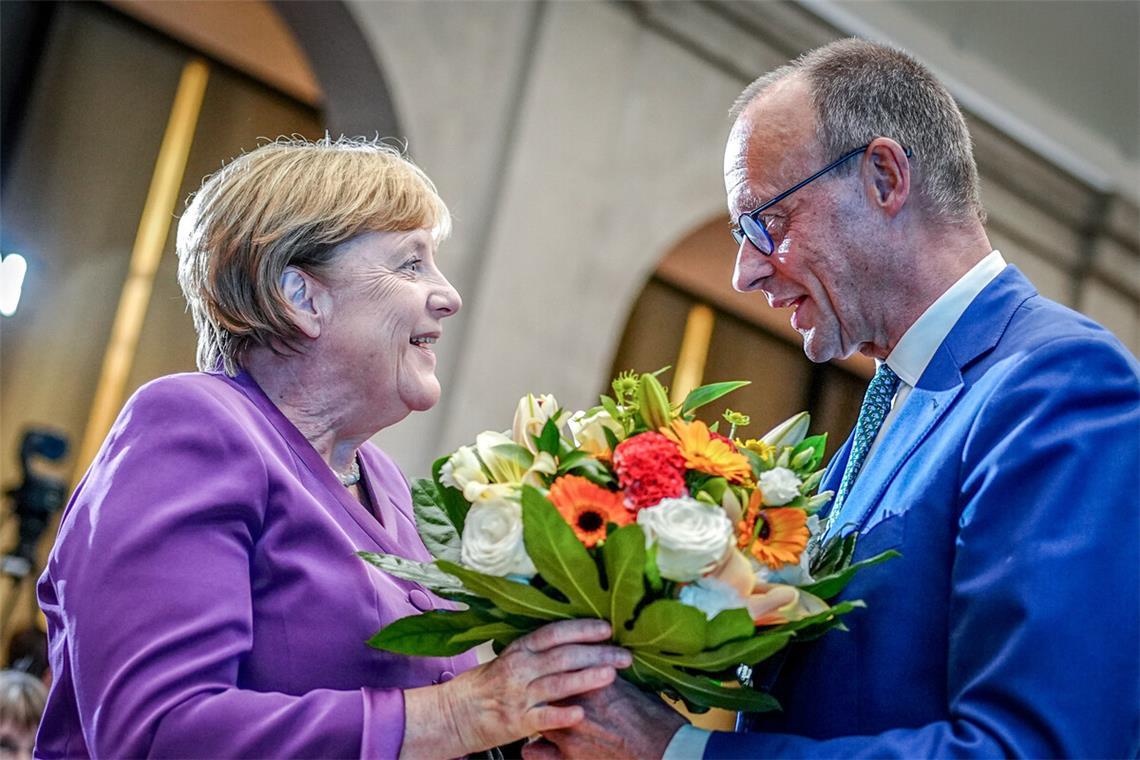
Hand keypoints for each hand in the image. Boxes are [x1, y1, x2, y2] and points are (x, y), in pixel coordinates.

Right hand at [401, 619, 629, 757]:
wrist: (455, 714)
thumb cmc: (487, 685)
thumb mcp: (511, 659)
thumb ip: (539, 651)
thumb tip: (575, 639)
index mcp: (519, 650)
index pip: (554, 633)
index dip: (581, 629)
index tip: (607, 628)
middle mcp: (520, 668)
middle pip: (563, 656)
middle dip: (597, 653)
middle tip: (625, 655)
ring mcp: (519, 695)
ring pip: (558, 683)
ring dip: (586, 678)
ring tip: (611, 675)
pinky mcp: (517, 722)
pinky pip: (543, 717)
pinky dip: (562, 715)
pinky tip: (580, 714)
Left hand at [522, 676, 686, 759]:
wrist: (667, 752)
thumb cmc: (657, 720)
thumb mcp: (633, 687)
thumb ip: (607, 677)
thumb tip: (599, 666)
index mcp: (593, 681)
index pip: (559, 665)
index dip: (558, 668)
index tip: (558, 668)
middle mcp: (575, 704)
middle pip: (544, 688)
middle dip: (544, 689)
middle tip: (548, 692)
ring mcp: (569, 733)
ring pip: (537, 716)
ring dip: (540, 715)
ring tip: (542, 715)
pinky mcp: (569, 759)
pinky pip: (535, 752)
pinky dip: (534, 749)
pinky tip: (537, 746)